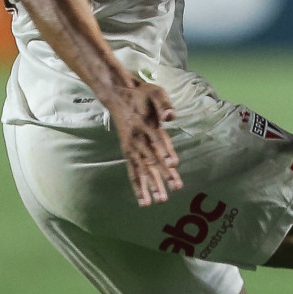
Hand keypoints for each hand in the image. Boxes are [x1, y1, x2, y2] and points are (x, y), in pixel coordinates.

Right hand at [107, 80, 182, 206]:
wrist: (117, 95)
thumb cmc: (141, 94)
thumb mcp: (155, 92)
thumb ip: (164, 104)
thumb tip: (171, 116)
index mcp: (146, 124)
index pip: (158, 139)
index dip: (166, 151)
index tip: (174, 164)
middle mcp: (138, 138)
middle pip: (151, 158)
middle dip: (163, 174)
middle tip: (175, 189)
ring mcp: (131, 147)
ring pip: (142, 169)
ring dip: (151, 185)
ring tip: (160, 201)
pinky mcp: (128, 152)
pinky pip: (132, 172)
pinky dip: (137, 186)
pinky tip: (144, 200)